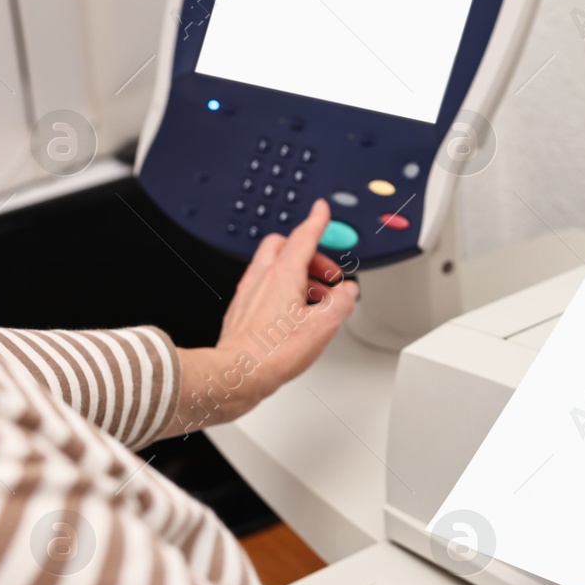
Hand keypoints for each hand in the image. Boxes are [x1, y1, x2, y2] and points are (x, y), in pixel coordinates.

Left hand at [160, 200, 359, 438]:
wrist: (237, 374)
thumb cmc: (272, 353)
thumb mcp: (323, 326)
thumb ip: (341, 302)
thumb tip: (347, 291)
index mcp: (283, 275)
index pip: (303, 236)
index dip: (316, 221)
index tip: (322, 211)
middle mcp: (261, 279)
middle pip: (284, 246)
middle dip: (307, 251)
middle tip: (326, 270)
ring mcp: (248, 293)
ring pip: (272, 265)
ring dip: (296, 272)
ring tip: (315, 294)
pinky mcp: (241, 310)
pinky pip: (263, 286)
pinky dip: (281, 288)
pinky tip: (291, 310)